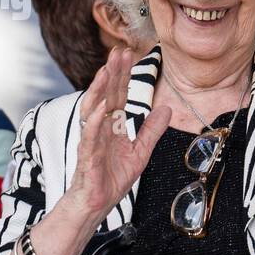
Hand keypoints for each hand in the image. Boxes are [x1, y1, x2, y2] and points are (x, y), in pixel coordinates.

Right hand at [64, 47, 171, 225]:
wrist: (97, 203)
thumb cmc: (112, 177)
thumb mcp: (141, 151)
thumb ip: (152, 130)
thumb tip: (166, 109)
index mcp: (112, 125)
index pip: (118, 94)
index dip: (123, 74)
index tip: (128, 52)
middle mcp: (100, 128)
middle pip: (106, 95)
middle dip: (112, 73)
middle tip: (118, 50)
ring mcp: (92, 140)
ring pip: (93, 110)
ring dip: (100, 90)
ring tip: (106, 70)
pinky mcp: (87, 156)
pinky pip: (90, 136)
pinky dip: (95, 121)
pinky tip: (101, 107)